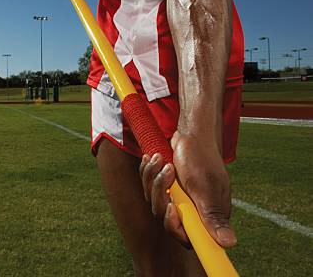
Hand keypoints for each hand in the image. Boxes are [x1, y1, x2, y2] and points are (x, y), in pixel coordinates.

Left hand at [139, 132, 235, 248]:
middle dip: (160, 193)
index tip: (172, 207)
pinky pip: (148, 187)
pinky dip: (148, 172)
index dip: (175, 227)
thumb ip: (212, 216)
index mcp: (206, 214)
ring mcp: (177, 198)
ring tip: (161, 160)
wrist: (192, 134)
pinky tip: (153, 159)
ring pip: (153, 201)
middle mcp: (192, 209)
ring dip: (153, 178)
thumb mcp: (206, 189)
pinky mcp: (166, 187)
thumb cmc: (201, 159)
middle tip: (168, 172)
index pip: (187, 237)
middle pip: (165, 217)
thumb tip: (229, 244)